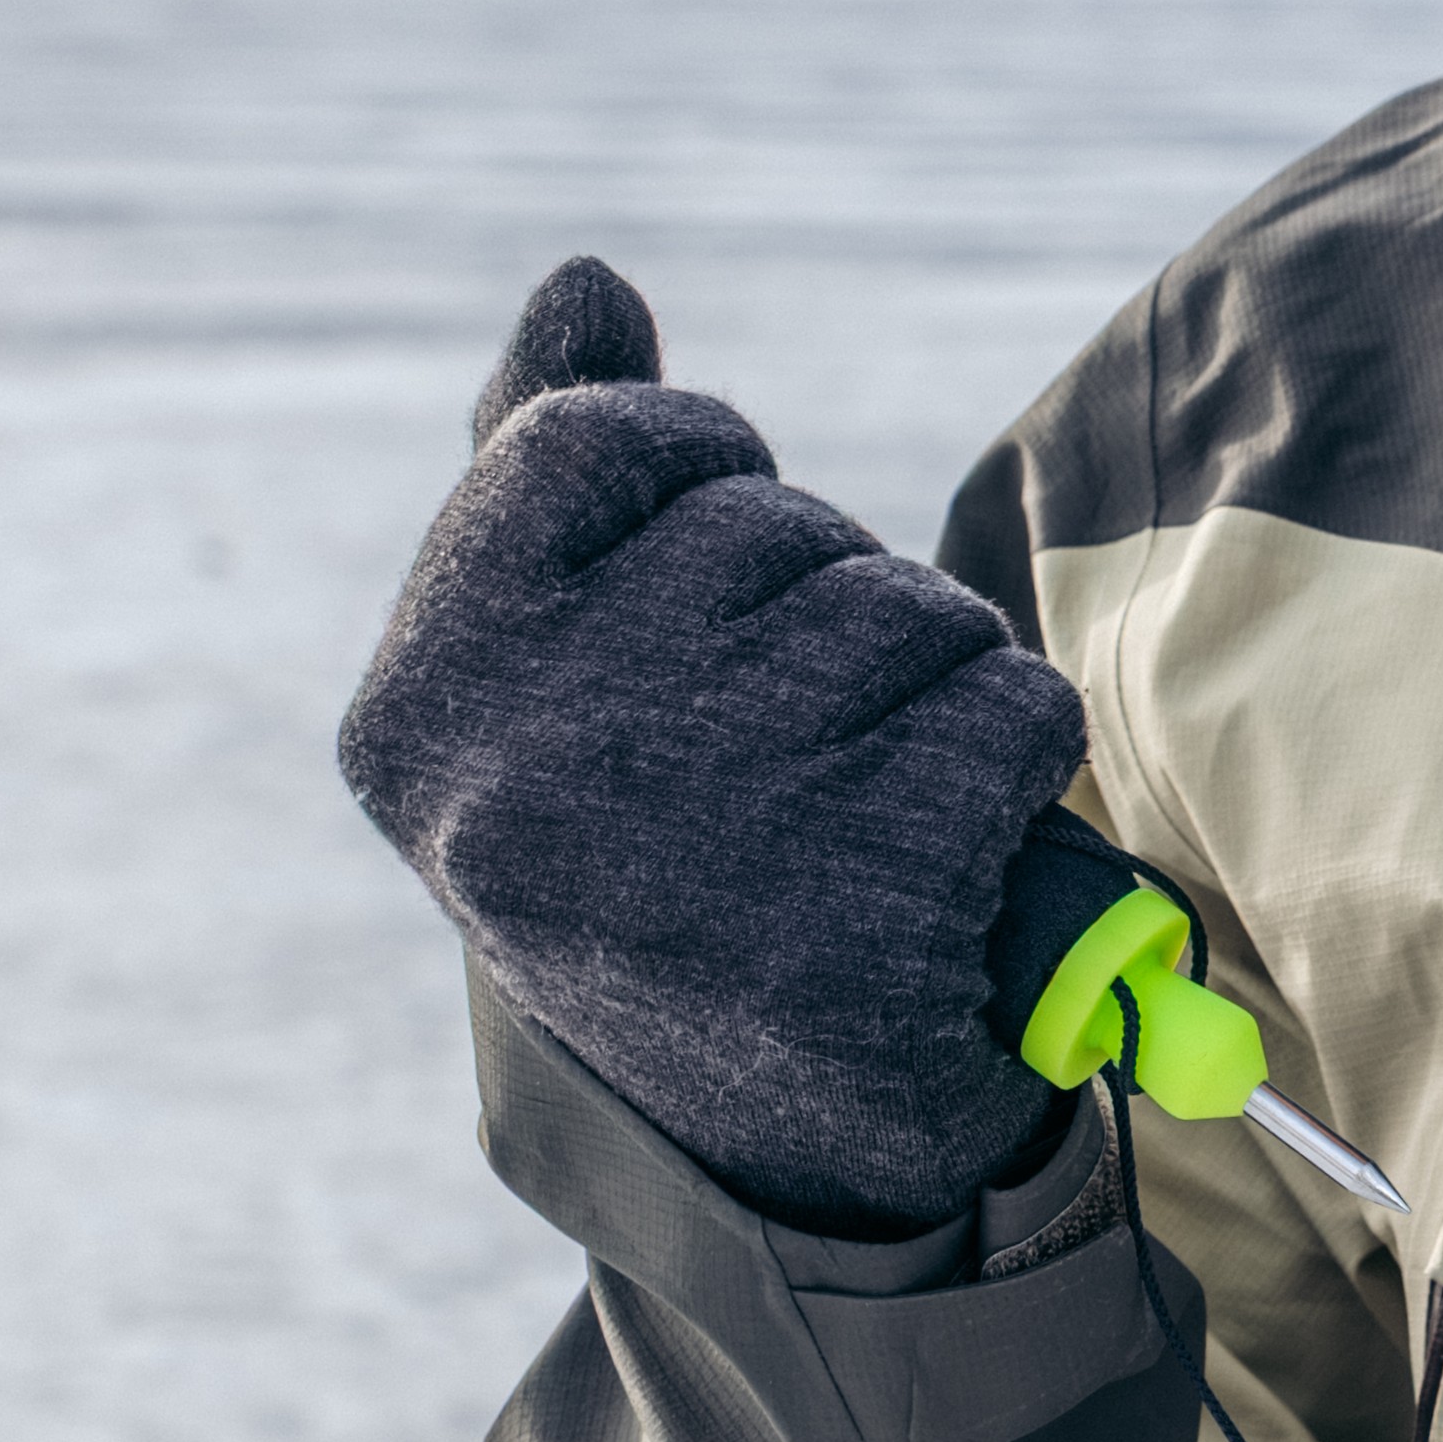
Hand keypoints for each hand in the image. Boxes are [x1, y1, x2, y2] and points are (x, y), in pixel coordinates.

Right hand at [341, 259, 1086, 1232]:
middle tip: (795, 746)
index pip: (598, 444)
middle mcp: (539, 767)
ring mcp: (704, 837)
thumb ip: (549, 473)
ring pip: (908, 610)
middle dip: (827, 604)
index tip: (715, 584)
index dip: (703, 477)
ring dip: (931, 683)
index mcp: (423, 707)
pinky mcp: (871, 907)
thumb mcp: (556, 693)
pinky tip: (958, 847)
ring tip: (870, 798)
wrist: (772, 1161)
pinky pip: (1012, 710)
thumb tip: (582, 280)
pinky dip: (1019, 761)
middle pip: (773, 527)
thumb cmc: (662, 872)